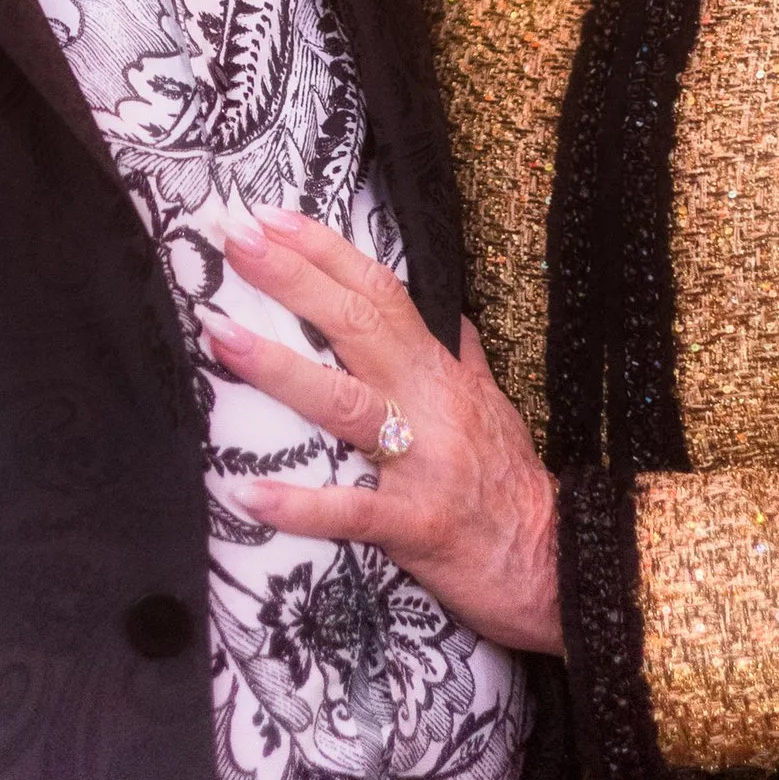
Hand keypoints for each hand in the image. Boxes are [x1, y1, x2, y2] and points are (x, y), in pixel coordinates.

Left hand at [206, 210, 562, 655]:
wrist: (559, 563)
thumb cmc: (512, 484)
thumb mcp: (492, 404)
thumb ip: (462, 356)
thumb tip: (448, 312)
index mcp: (440, 372)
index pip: (381, 294)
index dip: (326, 252)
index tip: (270, 217)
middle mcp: (430, 405)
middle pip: (357, 325)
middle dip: (293, 279)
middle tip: (235, 240)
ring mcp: (423, 464)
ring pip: (346, 404)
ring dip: (279, 368)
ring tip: (219, 334)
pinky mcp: (416, 525)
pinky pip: (351, 511)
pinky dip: (299, 504)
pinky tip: (245, 492)